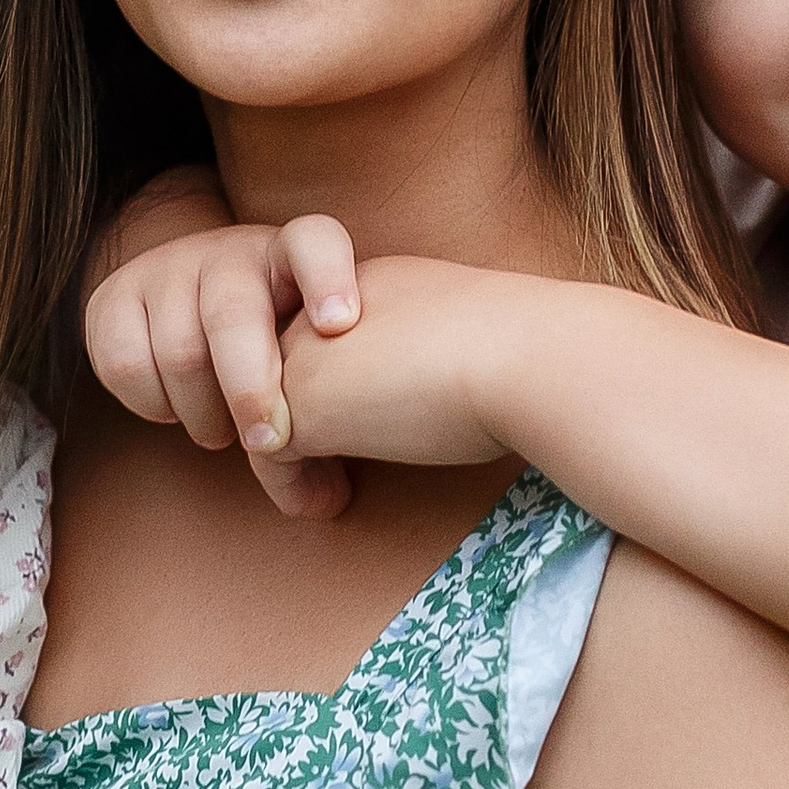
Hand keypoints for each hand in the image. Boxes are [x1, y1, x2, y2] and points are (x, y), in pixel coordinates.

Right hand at [85, 214, 363, 518]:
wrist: (186, 295)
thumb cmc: (269, 342)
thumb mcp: (304, 361)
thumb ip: (323, 421)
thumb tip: (326, 502)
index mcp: (290, 256)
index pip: (314, 241)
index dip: (328, 279)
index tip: (339, 326)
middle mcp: (228, 252)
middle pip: (234, 315)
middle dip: (252, 391)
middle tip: (268, 444)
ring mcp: (167, 269)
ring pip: (180, 352)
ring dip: (204, 412)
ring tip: (223, 430)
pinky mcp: (113, 296)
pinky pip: (126, 365)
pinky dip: (154, 404)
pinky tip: (176, 408)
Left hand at [275, 258, 527, 475]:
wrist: (523, 357)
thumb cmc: (518, 354)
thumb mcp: (452, 338)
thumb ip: (411, 357)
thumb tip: (409, 399)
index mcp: (364, 283)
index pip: (322, 340)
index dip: (334, 389)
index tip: (367, 428)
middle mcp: (320, 305)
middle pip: (284, 373)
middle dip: (300, 426)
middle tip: (332, 477)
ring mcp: (300, 354)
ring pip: (265, 413)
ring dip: (291, 462)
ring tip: (328, 496)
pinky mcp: (297, 405)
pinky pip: (266, 456)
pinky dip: (289, 486)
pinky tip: (329, 504)